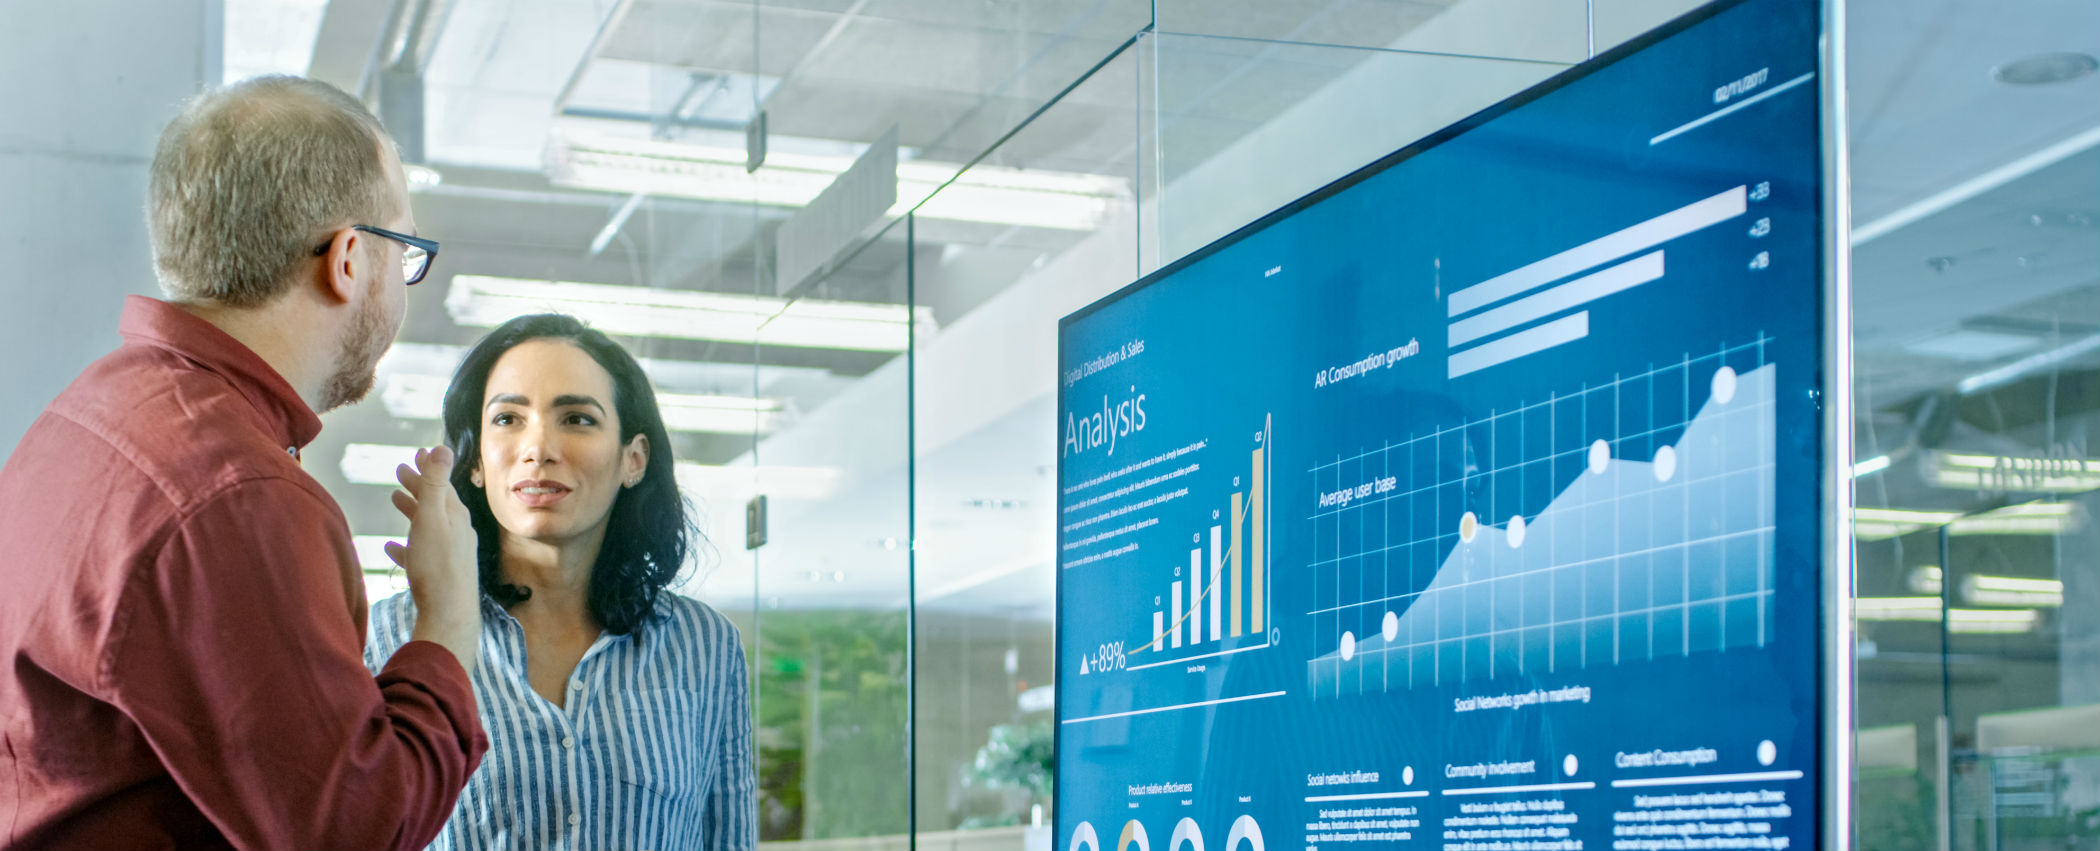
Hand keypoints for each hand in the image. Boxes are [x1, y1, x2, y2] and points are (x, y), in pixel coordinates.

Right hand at [388, 445, 481, 672]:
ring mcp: (450, 555)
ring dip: (413, 510)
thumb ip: (436, 483)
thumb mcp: (433, 518)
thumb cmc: (437, 566)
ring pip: (430, 526)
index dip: (428, 468)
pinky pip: (421, 554)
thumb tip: (443, 447)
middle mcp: (457, 533)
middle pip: (437, 503)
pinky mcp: (440, 576)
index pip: (441, 484)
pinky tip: (391, 547)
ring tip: (396, 498)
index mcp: (455, 516)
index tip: (415, 453)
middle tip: (402, 470)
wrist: (449, 615)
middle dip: (420, 485)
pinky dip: (407, 545)